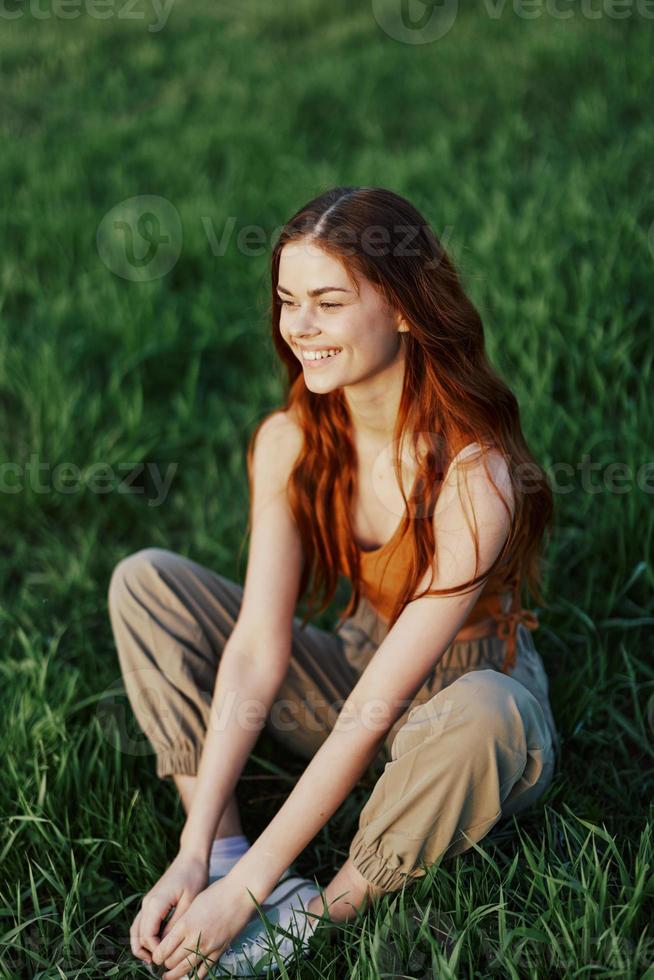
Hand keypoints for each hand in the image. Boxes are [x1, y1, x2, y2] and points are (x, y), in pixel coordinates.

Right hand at [130, 851, 207, 965]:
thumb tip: (168, 945)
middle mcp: (147, 903)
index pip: (147, 935)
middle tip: (157, 965)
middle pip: (138, 935)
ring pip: (136, 929)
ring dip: (141, 945)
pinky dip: (145, 935)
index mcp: (155, 903)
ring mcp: (148, 901)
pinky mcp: (152, 901)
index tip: (167, 958)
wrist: (191, 857)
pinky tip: (156, 944)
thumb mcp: (189, 902)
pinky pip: (143, 922)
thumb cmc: (194, 877)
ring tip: (152, 959)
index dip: (155, 950)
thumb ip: (176, 924)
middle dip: (145, 952)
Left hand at [150, 871, 261, 979]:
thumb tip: (171, 937)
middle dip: (165, 965)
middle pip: (172, 961)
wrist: (240, 893)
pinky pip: (204, 969)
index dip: (157, 956)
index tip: (156, 957)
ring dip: (175, 974)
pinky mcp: (220, 950)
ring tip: (169, 976)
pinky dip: (195, 976)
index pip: (163, 949)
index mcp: (185, 924)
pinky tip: (190, 977)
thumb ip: (182, 922)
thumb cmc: (216, 893)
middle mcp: (195, 938)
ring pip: (186, 968)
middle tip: (162, 965)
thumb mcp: (193, 904)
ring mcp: (208, 946)